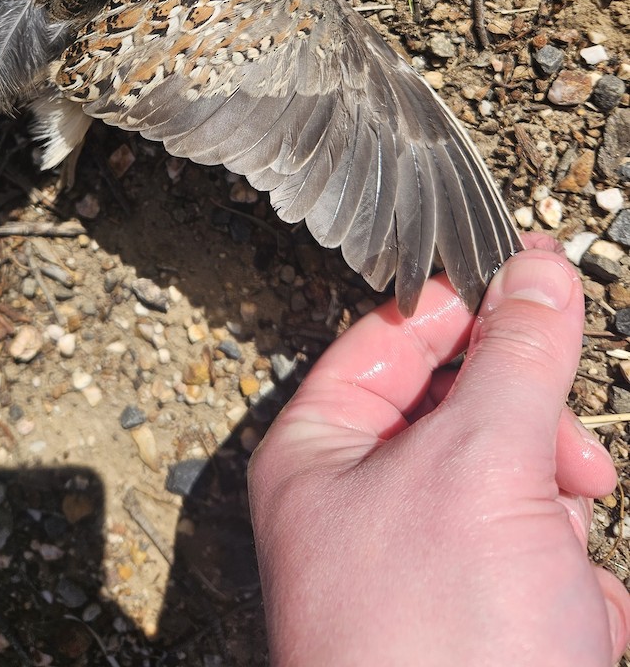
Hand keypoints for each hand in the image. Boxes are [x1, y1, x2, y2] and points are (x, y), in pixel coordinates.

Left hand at [248, 244, 629, 665]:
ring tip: (557, 572)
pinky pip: (543, 562)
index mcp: (320, 453)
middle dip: (531, 436)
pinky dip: (572, 588)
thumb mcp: (482, 468)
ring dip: (556, 521)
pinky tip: (570, 626)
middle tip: (567, 464)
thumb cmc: (438, 647)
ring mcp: (421, 570)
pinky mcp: (480, 626)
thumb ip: (515, 356)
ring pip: (516, 488)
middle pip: (465, 411)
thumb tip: (538, 265)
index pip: (394, 338)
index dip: (465, 304)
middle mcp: (360, 505)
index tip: (533, 277)